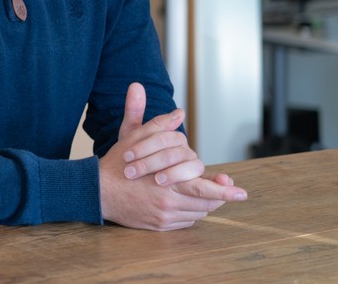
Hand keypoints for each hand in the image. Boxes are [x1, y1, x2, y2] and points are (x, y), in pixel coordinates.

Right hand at [97, 83, 247, 230]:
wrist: (97, 191)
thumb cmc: (116, 163)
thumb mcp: (133, 138)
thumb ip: (156, 124)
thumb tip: (177, 111)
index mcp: (166, 181)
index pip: (203, 188)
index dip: (224, 191)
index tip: (240, 191)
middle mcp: (167, 202)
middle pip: (204, 203)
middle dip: (222, 198)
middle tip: (237, 194)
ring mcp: (163, 216)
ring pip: (196, 212)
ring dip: (204, 203)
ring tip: (208, 194)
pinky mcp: (158, 225)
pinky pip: (184, 222)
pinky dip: (190, 213)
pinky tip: (189, 203)